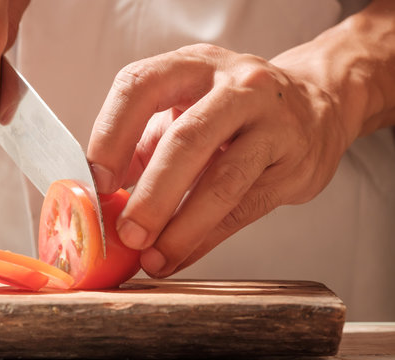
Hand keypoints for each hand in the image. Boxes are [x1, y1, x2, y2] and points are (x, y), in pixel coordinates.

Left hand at [87, 43, 351, 277]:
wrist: (314, 104)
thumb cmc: (234, 109)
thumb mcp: (185, 107)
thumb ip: (142, 144)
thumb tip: (101, 194)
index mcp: (193, 65)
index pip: (140, 87)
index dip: (110, 136)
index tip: (97, 182)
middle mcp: (237, 86)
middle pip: (187, 140)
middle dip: (152, 195)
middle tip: (127, 234)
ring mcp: (272, 122)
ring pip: (223, 181)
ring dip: (181, 228)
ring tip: (152, 259)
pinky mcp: (294, 163)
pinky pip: (243, 208)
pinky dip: (205, 240)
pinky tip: (180, 257)